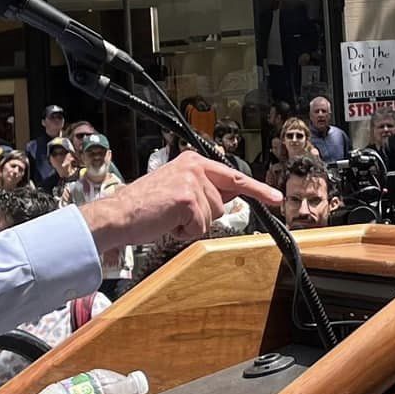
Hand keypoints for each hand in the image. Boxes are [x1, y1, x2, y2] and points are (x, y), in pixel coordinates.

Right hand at [77, 151, 280, 253]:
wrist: (118, 216)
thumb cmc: (143, 207)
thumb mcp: (176, 190)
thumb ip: (202, 190)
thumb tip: (226, 199)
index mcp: (193, 161)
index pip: (233, 176)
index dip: (257, 190)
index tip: (276, 198)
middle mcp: (194, 166)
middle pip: (221, 204)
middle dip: (202, 217)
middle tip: (174, 215)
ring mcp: (192, 181)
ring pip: (211, 217)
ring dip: (191, 225)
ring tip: (168, 217)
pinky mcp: (187, 199)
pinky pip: (200, 227)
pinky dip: (184, 232)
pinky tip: (166, 223)